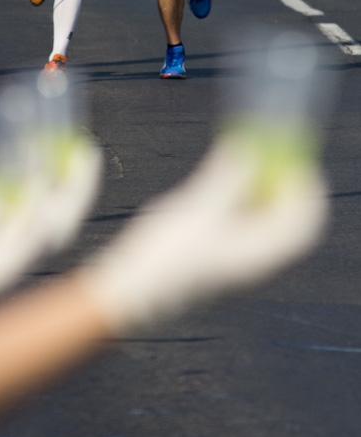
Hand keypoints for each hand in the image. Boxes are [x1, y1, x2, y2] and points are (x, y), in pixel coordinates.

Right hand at [82, 131, 326, 333]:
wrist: (132, 287)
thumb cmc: (163, 253)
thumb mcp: (196, 207)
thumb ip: (226, 177)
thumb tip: (248, 149)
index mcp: (256, 256)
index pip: (300, 223)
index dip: (305, 189)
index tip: (297, 159)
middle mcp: (253, 263)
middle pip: (290, 225)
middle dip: (289, 190)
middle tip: (280, 159)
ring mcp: (237, 263)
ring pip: (269, 227)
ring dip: (268, 195)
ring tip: (255, 166)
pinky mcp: (220, 260)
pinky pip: (249, 230)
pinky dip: (249, 206)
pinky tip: (231, 186)